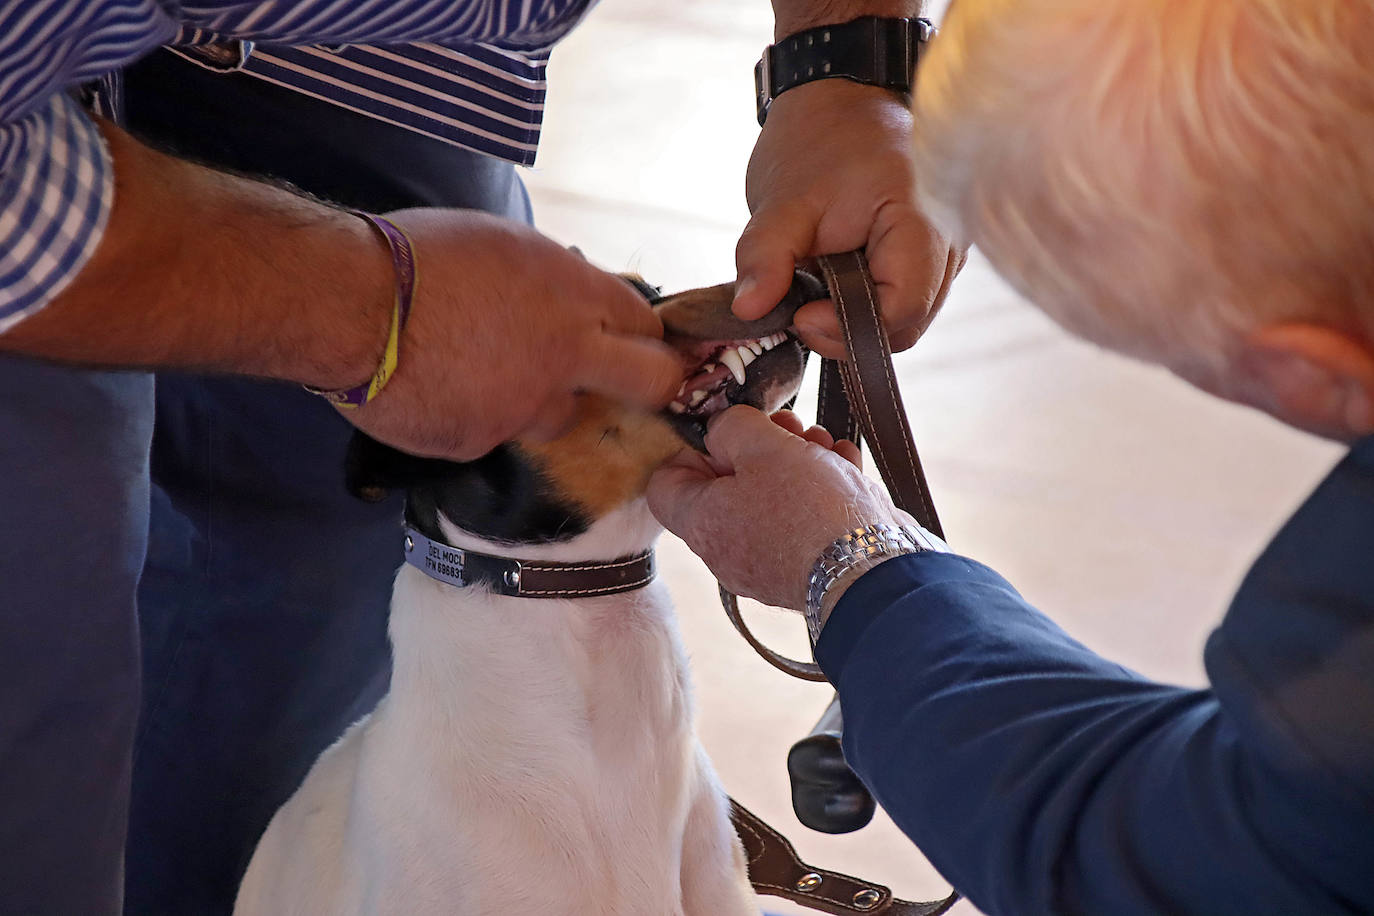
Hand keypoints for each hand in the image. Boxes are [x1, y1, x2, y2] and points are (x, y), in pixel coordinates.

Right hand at [347, 209, 681, 459]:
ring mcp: (525, 408)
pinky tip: (439, 388)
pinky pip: (492, 433)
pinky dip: (474, 416)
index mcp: (576, 297)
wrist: (346, 306)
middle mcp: (566, 359)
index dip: (643, 335)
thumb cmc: (419, 254)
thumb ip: (556, 279)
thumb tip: (581, 296)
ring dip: (542, 401)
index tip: (633, 341)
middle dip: (651, 383)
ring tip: (491, 373)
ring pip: (560, 416)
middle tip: (630, 382)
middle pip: (651, 384)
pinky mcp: (480, 443)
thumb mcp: (506, 244)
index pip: (648, 326)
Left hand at [646, 405, 914, 610]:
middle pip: (727, 486)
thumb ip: (732, 427)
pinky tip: (845, 465)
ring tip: (823, 443)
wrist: (872, 571)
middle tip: (788, 424)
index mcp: (702, 523)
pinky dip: (822, 489)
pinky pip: (803, 520)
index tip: (726, 429)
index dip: (690, 448)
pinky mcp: (808, 567)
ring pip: (771, 498)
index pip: (666, 484)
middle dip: (760, 446)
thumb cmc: (809, 508)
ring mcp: (768, 562)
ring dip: (797, 461)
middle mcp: (728, 550)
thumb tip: (724, 428)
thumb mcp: (763, 446)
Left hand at [733, 80, 966, 358]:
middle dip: (848, 331)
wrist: (843, 96)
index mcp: (922, 223)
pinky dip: (867, 303)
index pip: (902, 310)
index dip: (848, 327)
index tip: (801, 312)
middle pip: (908, 324)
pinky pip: (904, 299)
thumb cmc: (819, 139)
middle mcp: (949, 242)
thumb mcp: (780, 201)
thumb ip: (764, 258)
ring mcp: (946, 250)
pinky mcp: (931, 255)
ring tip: (815, 288)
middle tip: (799, 309)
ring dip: (856, 319)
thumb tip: (750, 310)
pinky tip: (834, 281)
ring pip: (907, 317)